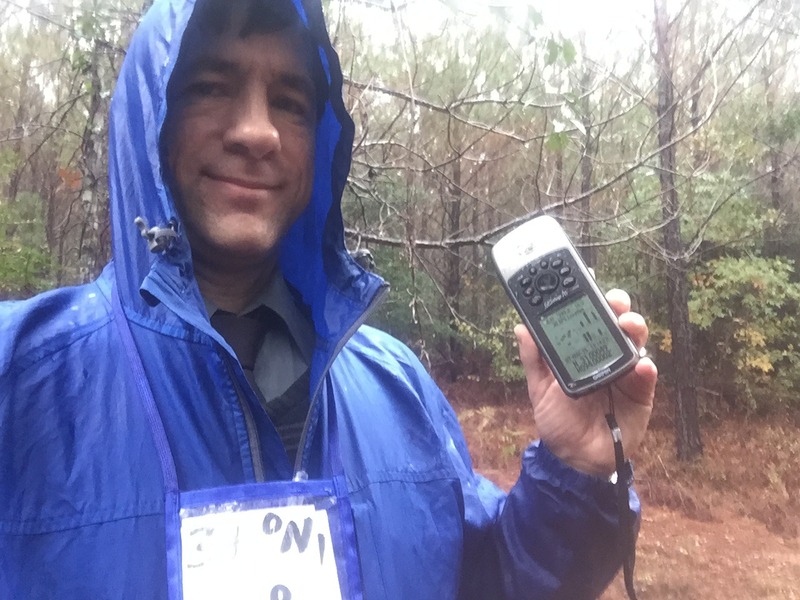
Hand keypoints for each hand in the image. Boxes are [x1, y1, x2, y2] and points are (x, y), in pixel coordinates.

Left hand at [515, 289, 657, 476]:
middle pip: (617, 322)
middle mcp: (606, 356)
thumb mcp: (540, 388)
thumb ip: (533, 359)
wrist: (575, 458)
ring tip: (627, 326)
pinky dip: (645, 368)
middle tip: (612, 301)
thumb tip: (521, 328)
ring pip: (636, 341)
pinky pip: (647, 376)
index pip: (589, 317)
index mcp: (582, 351)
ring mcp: (626, 373)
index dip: (590, 298)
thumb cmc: (559, 420)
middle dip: (617, 306)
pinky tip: (640, 365)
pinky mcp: (641, 393)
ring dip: (634, 328)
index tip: (584, 281)